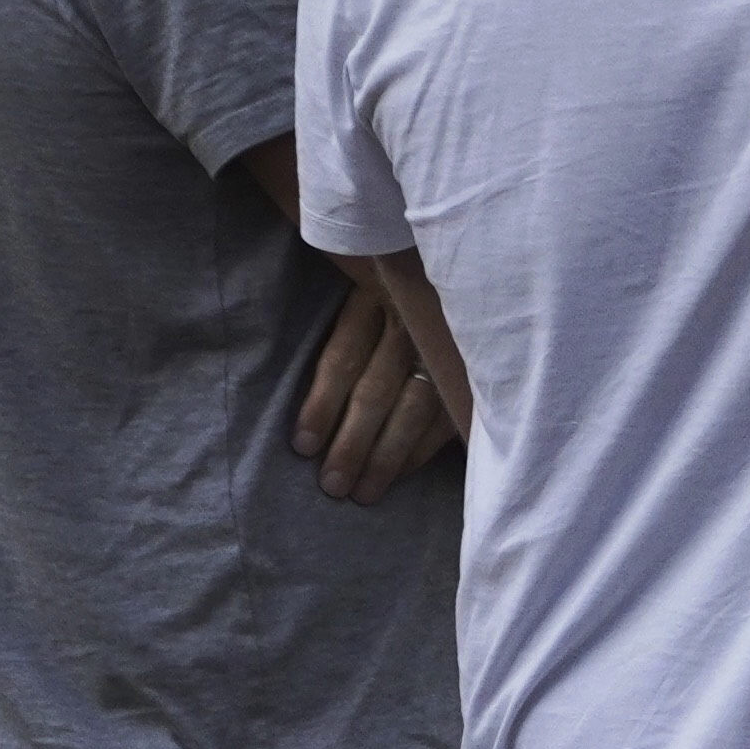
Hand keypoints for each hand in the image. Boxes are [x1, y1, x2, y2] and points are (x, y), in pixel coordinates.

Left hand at [285, 249, 468, 499]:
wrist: (470, 254)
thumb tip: (274, 345)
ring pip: (415, 408)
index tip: (302, 446)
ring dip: (386, 456)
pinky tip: (400, 475)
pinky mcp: (474, 366)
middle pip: (377, 389)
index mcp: (378, 293)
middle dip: (352, 442)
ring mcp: (450, 343)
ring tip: (362, 494)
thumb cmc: (390, 277)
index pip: (345, 355)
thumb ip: (339, 310)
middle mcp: (415, 319)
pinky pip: (447, 415)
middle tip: (331, 486)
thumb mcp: (362, 274)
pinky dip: (423, 449)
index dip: (321, 403)